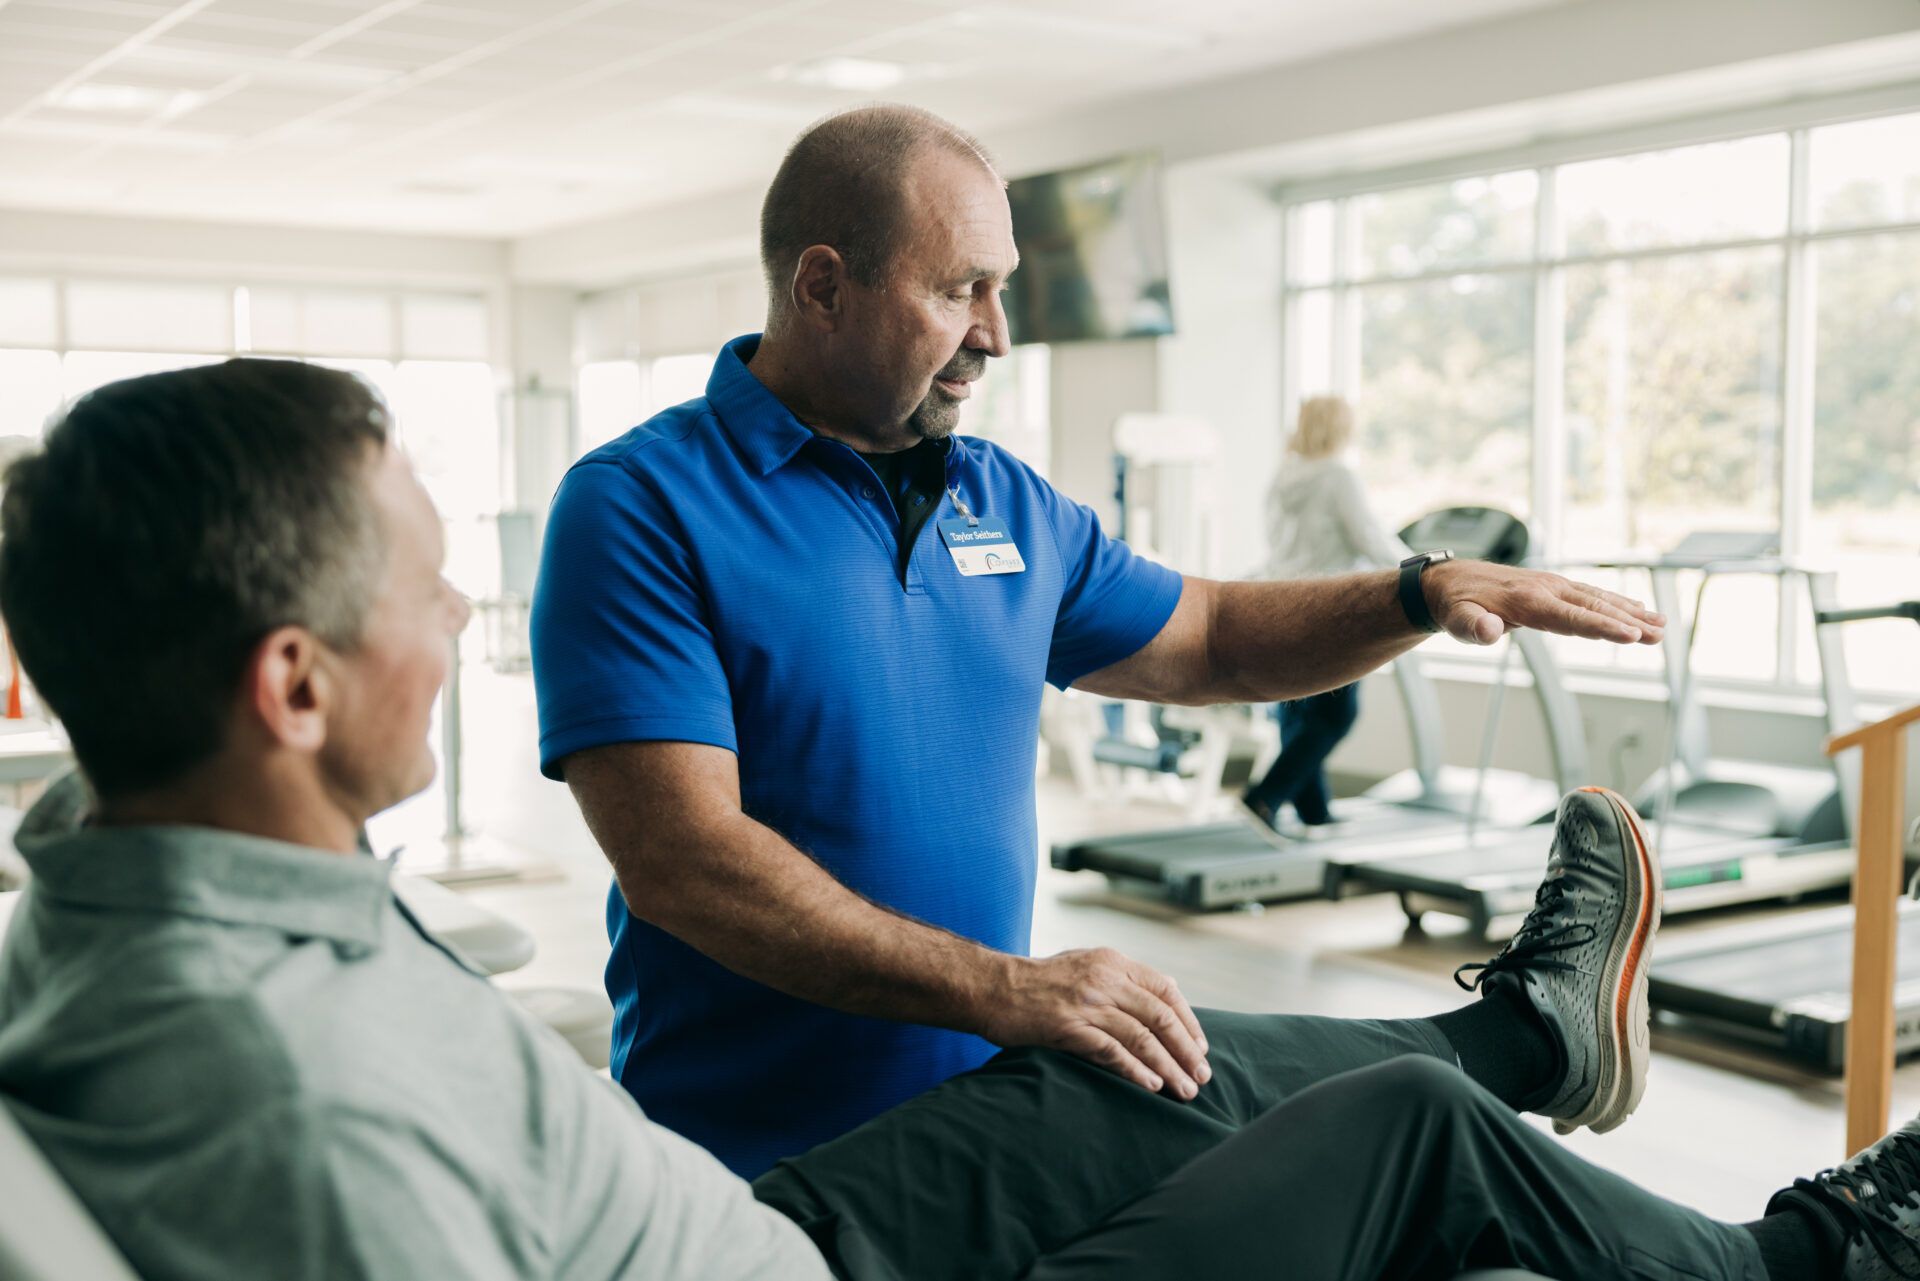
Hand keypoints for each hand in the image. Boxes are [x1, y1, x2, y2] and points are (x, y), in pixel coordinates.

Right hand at [979, 947, 1211, 1098]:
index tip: (1201, 1048)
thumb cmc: (1038, 981)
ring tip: (1184, 1089)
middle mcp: (1105, 979)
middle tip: (1202, 1077)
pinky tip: (1152, 1086)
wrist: (991, 987)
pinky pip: (1112, 1051)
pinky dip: (1136, 1070)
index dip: (1189, 1021)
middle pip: (1161, 1016)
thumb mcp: (1087, 964)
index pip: (1166, 990)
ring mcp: (1086, 1003)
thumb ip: (1127, 976)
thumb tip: (1172, 986)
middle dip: (1187, 1050)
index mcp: (1112, 962)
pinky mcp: (1068, 1027)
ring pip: (1142, 1037)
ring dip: (1168, 1067)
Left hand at [1424, 560, 1664, 646]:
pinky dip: (1615, 602)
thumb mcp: (1456, 620)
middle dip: (1628, 621)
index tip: (1631, 635)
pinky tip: (1637, 609)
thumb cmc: (1455, 604)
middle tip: (1660, 634)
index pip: (1572, 617)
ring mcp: (1551, 585)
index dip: (1602, 627)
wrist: (1449, 580)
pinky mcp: (1552, 587)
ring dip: (1630, 611)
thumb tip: (1490, 631)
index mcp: (1527, 601)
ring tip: (1661, 625)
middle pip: (1593, 607)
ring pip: (1596, 598)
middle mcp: (1545, 588)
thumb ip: (1473, 627)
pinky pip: (1589, 594)